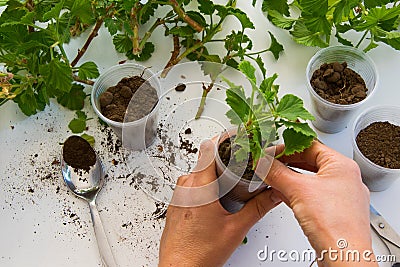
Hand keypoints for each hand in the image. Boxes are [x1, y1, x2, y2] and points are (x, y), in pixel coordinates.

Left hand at [158, 140, 281, 266]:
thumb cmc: (198, 253)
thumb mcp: (236, 228)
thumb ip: (258, 207)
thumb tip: (273, 194)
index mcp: (199, 186)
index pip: (209, 147)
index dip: (225, 138)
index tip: (238, 137)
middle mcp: (186, 186)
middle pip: (206, 158)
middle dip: (226, 157)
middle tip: (243, 162)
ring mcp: (179, 194)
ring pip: (199, 171)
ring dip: (215, 171)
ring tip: (233, 180)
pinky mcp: (177, 202)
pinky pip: (192, 183)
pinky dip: (206, 183)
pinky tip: (218, 196)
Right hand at [257, 141, 376, 266]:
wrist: (344, 256)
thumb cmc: (335, 225)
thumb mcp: (298, 190)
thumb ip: (277, 173)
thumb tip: (263, 162)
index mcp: (342, 166)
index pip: (310, 146)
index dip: (287, 147)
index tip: (270, 153)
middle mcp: (344, 179)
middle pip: (310, 162)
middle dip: (286, 163)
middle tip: (269, 164)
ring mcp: (340, 196)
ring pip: (310, 180)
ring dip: (289, 178)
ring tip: (272, 178)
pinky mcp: (333, 212)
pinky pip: (311, 195)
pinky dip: (295, 193)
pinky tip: (281, 194)